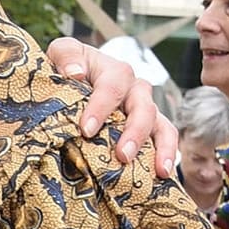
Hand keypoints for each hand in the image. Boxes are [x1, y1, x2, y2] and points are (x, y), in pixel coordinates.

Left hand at [45, 36, 177, 176]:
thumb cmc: (66, 66)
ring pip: (161, 124)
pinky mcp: (149, 127)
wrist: (72, 78)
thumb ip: (65, 56)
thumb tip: (75, 73)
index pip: (112, 86)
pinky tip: (164, 176)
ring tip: (159, 170)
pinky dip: (166, 155)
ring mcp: (144, 108)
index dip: (101, 107)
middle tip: (122, 155)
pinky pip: (164, 139)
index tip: (86, 129)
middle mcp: (134, 88)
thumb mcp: (61, 52)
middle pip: (143, 107)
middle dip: (135, 132)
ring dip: (160, 147)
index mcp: (113, 71)